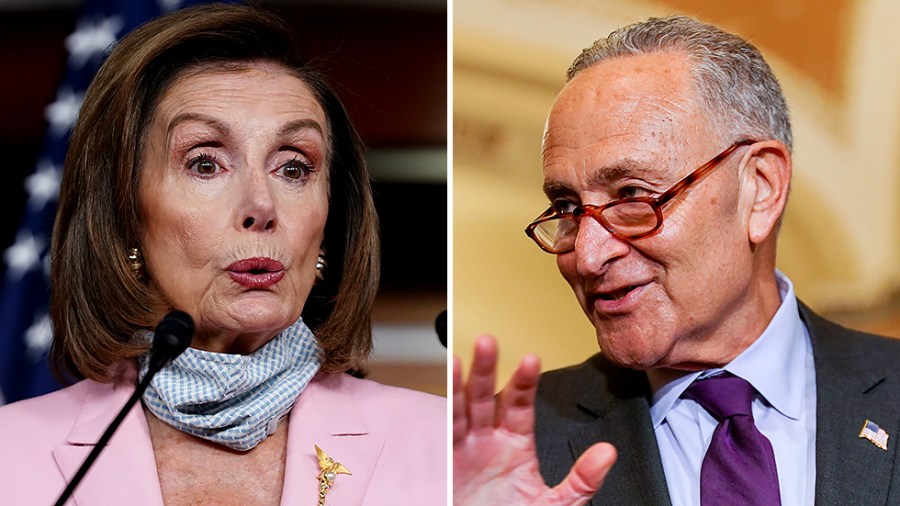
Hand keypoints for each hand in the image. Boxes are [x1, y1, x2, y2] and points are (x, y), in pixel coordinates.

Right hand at [453, 335, 616, 504]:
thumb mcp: (555, 504)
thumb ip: (581, 480)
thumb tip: (607, 454)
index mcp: (516, 445)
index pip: (520, 405)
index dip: (524, 382)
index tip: (530, 359)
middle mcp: (489, 441)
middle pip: (487, 396)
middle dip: (487, 369)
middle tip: (489, 342)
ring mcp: (468, 448)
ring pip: (465, 407)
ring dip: (463, 381)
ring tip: (465, 356)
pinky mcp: (449, 460)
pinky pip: (448, 429)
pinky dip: (448, 408)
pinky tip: (447, 383)